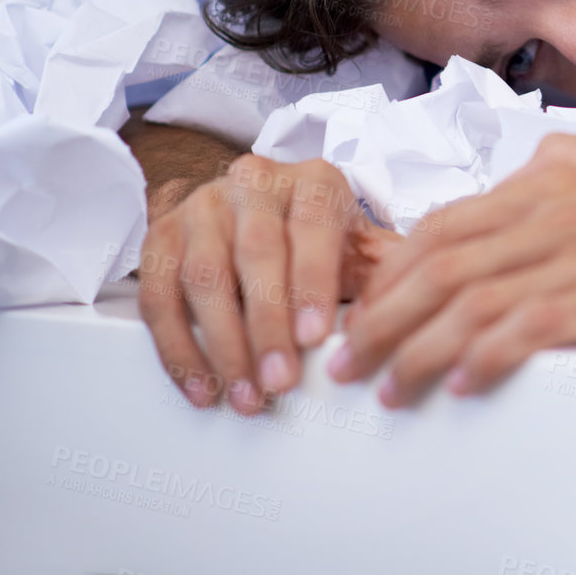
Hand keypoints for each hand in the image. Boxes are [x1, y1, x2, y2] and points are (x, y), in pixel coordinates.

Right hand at [137, 154, 398, 413]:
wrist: (261, 209)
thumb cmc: (320, 237)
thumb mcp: (360, 245)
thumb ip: (388, 274)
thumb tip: (417, 309)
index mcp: (313, 180)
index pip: (312, 225)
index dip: (312, 282)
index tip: (315, 337)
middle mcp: (254, 182)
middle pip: (255, 252)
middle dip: (267, 324)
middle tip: (280, 381)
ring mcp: (202, 206)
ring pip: (203, 275)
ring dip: (222, 344)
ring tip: (245, 394)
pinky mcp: (161, 235)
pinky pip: (159, 295)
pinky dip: (177, 348)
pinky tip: (203, 385)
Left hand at [331, 133, 575, 406]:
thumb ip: (567, 163)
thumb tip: (523, 172)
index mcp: (551, 180)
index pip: (446, 222)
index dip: (394, 269)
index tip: (365, 305)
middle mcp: (552, 214)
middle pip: (439, 265)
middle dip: (380, 316)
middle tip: (346, 359)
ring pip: (467, 303)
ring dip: (414, 351)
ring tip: (385, 389)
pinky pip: (523, 332)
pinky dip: (482, 360)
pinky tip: (459, 384)